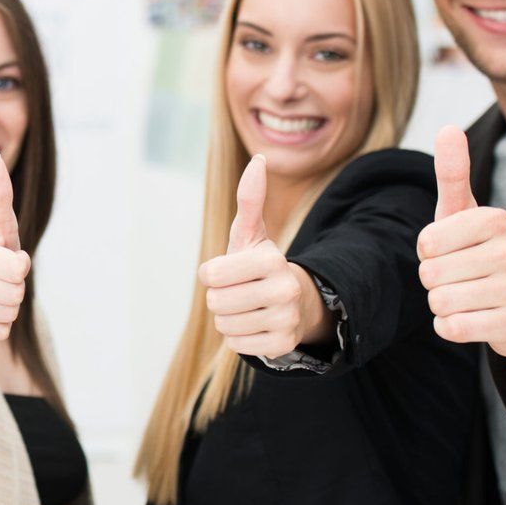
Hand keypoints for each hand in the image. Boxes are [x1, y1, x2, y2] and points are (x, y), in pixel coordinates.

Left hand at [200, 155, 319, 358]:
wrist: (295, 302)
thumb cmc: (260, 265)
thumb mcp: (251, 234)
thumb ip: (250, 199)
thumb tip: (258, 159)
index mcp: (272, 259)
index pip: (210, 275)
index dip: (212, 274)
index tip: (228, 271)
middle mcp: (284, 289)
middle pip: (215, 302)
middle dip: (220, 297)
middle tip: (240, 291)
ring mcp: (286, 319)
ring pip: (224, 325)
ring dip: (228, 318)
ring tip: (248, 307)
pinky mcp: (283, 345)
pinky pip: (236, 345)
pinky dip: (239, 337)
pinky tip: (256, 325)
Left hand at [418, 126, 505, 356]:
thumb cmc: (481, 252)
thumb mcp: (464, 212)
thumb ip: (453, 172)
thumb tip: (448, 128)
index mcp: (496, 221)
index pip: (427, 241)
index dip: (429, 252)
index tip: (452, 251)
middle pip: (430, 274)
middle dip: (435, 281)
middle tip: (461, 277)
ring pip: (440, 302)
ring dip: (443, 304)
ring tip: (469, 296)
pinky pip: (452, 328)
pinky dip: (451, 326)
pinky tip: (473, 317)